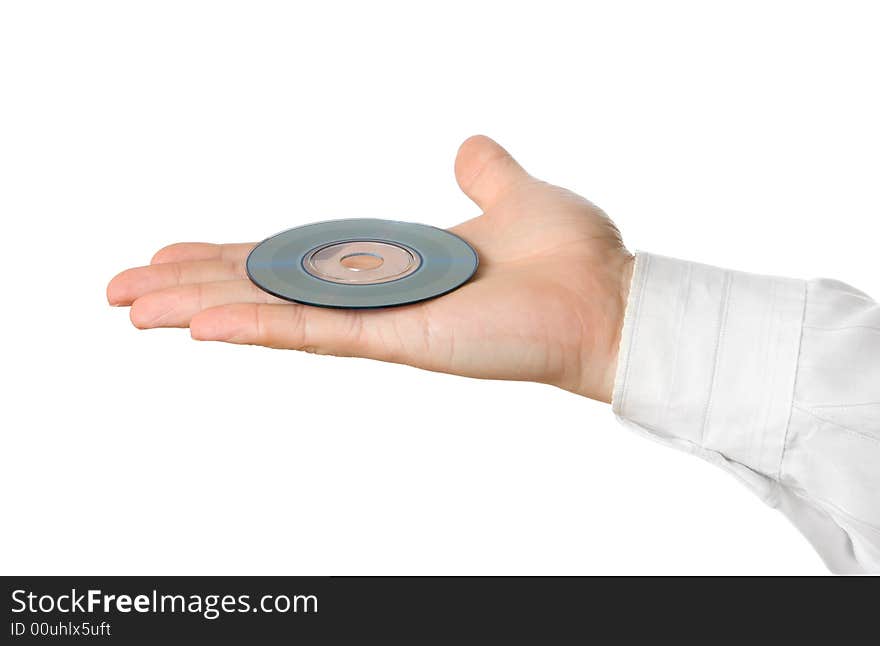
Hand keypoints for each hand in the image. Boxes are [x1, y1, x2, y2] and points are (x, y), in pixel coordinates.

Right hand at [107, 136, 633, 401]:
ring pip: (275, 310)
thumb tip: (467, 145)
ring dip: (200, 306)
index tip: (172, 254)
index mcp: (392, 262)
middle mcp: (378, 294)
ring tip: (133, 307)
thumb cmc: (572, 258)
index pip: (295, 257)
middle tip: (121, 289)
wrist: (611, 299)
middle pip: (267, 285)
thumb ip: (484, 172)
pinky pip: (317, 332)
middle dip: (191, 284)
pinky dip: (258, 325)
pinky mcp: (403, 339)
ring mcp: (384, 320)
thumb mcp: (515, 192)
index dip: (231, 256)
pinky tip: (199, 322)